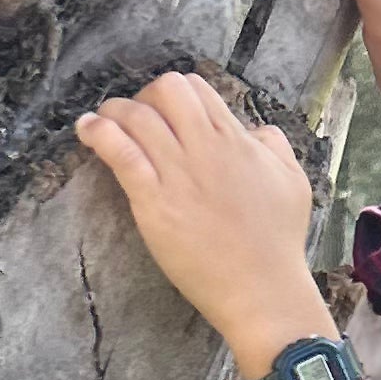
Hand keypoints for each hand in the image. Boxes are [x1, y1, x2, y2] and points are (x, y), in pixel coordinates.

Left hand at [76, 75, 319, 363]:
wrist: (262, 290)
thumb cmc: (279, 242)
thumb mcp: (293, 182)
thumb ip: (274, 146)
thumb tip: (255, 131)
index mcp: (236, 140)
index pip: (196, 88)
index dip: (175, 95)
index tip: (166, 114)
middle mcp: (206, 148)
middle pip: (165, 90)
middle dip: (145, 97)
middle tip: (138, 122)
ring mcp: (178, 174)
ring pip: (137, 115)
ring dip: (113, 111)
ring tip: (101, 123)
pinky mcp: (154, 201)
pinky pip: (120, 152)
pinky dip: (98, 132)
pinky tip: (87, 130)